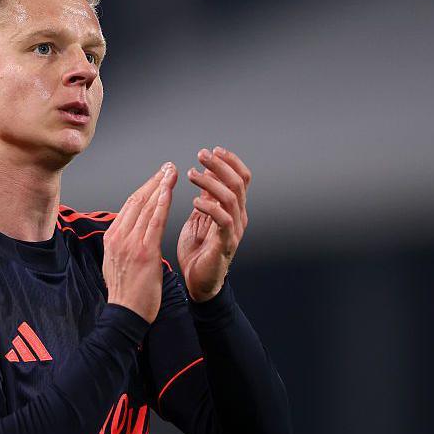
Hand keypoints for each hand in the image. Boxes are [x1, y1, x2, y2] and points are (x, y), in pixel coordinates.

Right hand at [102, 162, 177, 323]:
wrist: (126, 313)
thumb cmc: (126, 293)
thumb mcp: (116, 263)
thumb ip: (123, 245)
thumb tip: (130, 234)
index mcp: (112, 238)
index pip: (129, 206)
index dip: (145, 189)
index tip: (157, 178)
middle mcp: (118, 236)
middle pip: (137, 200)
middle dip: (153, 181)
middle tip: (168, 167)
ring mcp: (130, 243)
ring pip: (146, 207)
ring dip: (160, 186)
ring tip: (172, 172)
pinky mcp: (144, 251)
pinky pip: (154, 222)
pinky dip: (161, 203)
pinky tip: (169, 191)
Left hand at [178, 146, 251, 301]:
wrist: (198, 283)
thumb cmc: (198, 251)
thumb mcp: (200, 217)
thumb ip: (206, 197)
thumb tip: (207, 171)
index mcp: (234, 209)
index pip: (241, 179)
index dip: (230, 162)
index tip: (213, 150)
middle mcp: (239, 217)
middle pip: (238, 183)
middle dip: (220, 165)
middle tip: (201, 154)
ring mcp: (234, 231)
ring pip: (231, 198)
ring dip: (211, 182)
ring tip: (192, 175)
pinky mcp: (225, 244)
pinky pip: (224, 220)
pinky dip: (210, 207)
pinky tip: (195, 201)